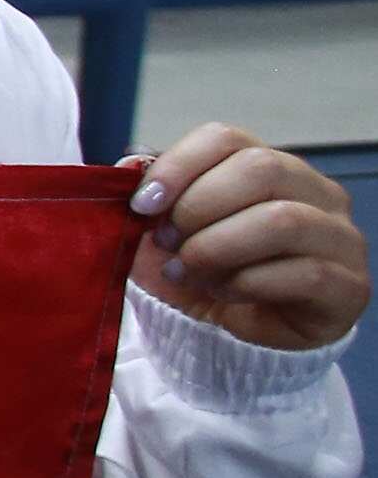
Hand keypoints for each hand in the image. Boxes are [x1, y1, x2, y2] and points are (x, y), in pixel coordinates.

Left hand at [124, 124, 365, 351]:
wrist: (236, 339)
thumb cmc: (204, 275)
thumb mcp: (164, 236)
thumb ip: (150, 200)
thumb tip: (129, 166)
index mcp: (270, 167)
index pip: (228, 138)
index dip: (179, 165)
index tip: (143, 204)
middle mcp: (315, 192)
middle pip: (261, 168)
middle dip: (199, 207)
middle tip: (166, 243)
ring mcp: (340, 237)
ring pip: (283, 220)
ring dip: (219, 247)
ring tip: (187, 271)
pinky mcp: (349, 286)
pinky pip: (304, 273)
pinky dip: (247, 284)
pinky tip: (222, 293)